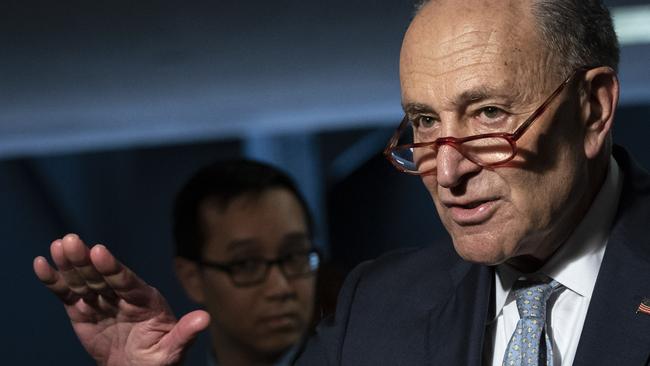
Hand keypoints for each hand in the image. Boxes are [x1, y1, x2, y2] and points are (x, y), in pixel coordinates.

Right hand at [33, 234, 209, 365]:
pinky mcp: (83, 309)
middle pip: (103, 275)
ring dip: (71, 264)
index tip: (100, 252)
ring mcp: (102, 300)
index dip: (113, 268)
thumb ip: (184, 333)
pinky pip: (69, 294)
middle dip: (87, 260)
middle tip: (71, 241)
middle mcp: (123, 295)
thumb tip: (205, 318)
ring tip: (58, 246)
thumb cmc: (158, 359)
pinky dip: (55, 281)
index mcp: (146, 299)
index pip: (128, 281)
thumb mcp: (173, 350)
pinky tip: (43, 264)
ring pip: (85, 280)